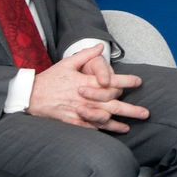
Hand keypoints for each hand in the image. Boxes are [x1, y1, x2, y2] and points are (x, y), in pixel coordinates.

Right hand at [28, 44, 147, 132]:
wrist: (30, 95)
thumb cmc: (50, 78)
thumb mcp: (67, 63)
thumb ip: (86, 54)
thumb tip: (100, 46)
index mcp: (86, 82)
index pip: (112, 82)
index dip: (127, 81)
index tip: (139, 82)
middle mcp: (86, 98)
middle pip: (113, 104)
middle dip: (131, 109)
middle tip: (146, 113)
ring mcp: (80, 111)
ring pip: (104, 118)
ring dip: (119, 123)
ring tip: (131, 125)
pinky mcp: (73, 121)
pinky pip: (91, 127)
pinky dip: (103, 129)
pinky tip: (113, 131)